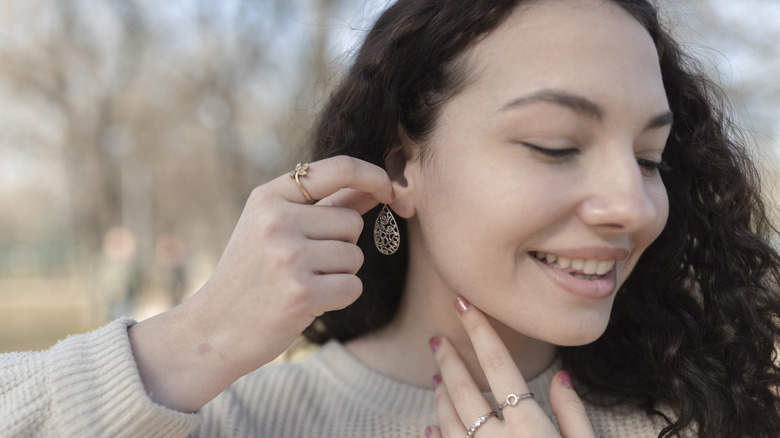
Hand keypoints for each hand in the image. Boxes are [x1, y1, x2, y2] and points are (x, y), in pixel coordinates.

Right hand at [191, 156, 393, 373]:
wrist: (214, 329)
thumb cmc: (253, 276)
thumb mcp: (277, 229)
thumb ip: (328, 205)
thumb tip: (378, 188)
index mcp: (268, 197)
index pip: (338, 169)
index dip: (373, 176)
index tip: (389, 189)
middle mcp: (276, 220)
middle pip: (352, 222)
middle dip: (342, 245)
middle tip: (306, 264)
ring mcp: (288, 256)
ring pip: (355, 256)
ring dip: (340, 274)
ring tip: (302, 282)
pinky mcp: (300, 292)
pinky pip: (352, 286)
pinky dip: (339, 297)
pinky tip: (308, 302)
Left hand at [426, 297, 594, 437]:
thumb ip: (573, 413)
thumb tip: (562, 376)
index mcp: (529, 428)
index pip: (498, 364)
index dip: (479, 330)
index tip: (462, 304)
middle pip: (464, 391)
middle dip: (448, 360)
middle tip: (436, 340)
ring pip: (450, 421)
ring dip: (442, 396)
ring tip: (437, 378)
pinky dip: (436, 434)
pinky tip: (431, 425)